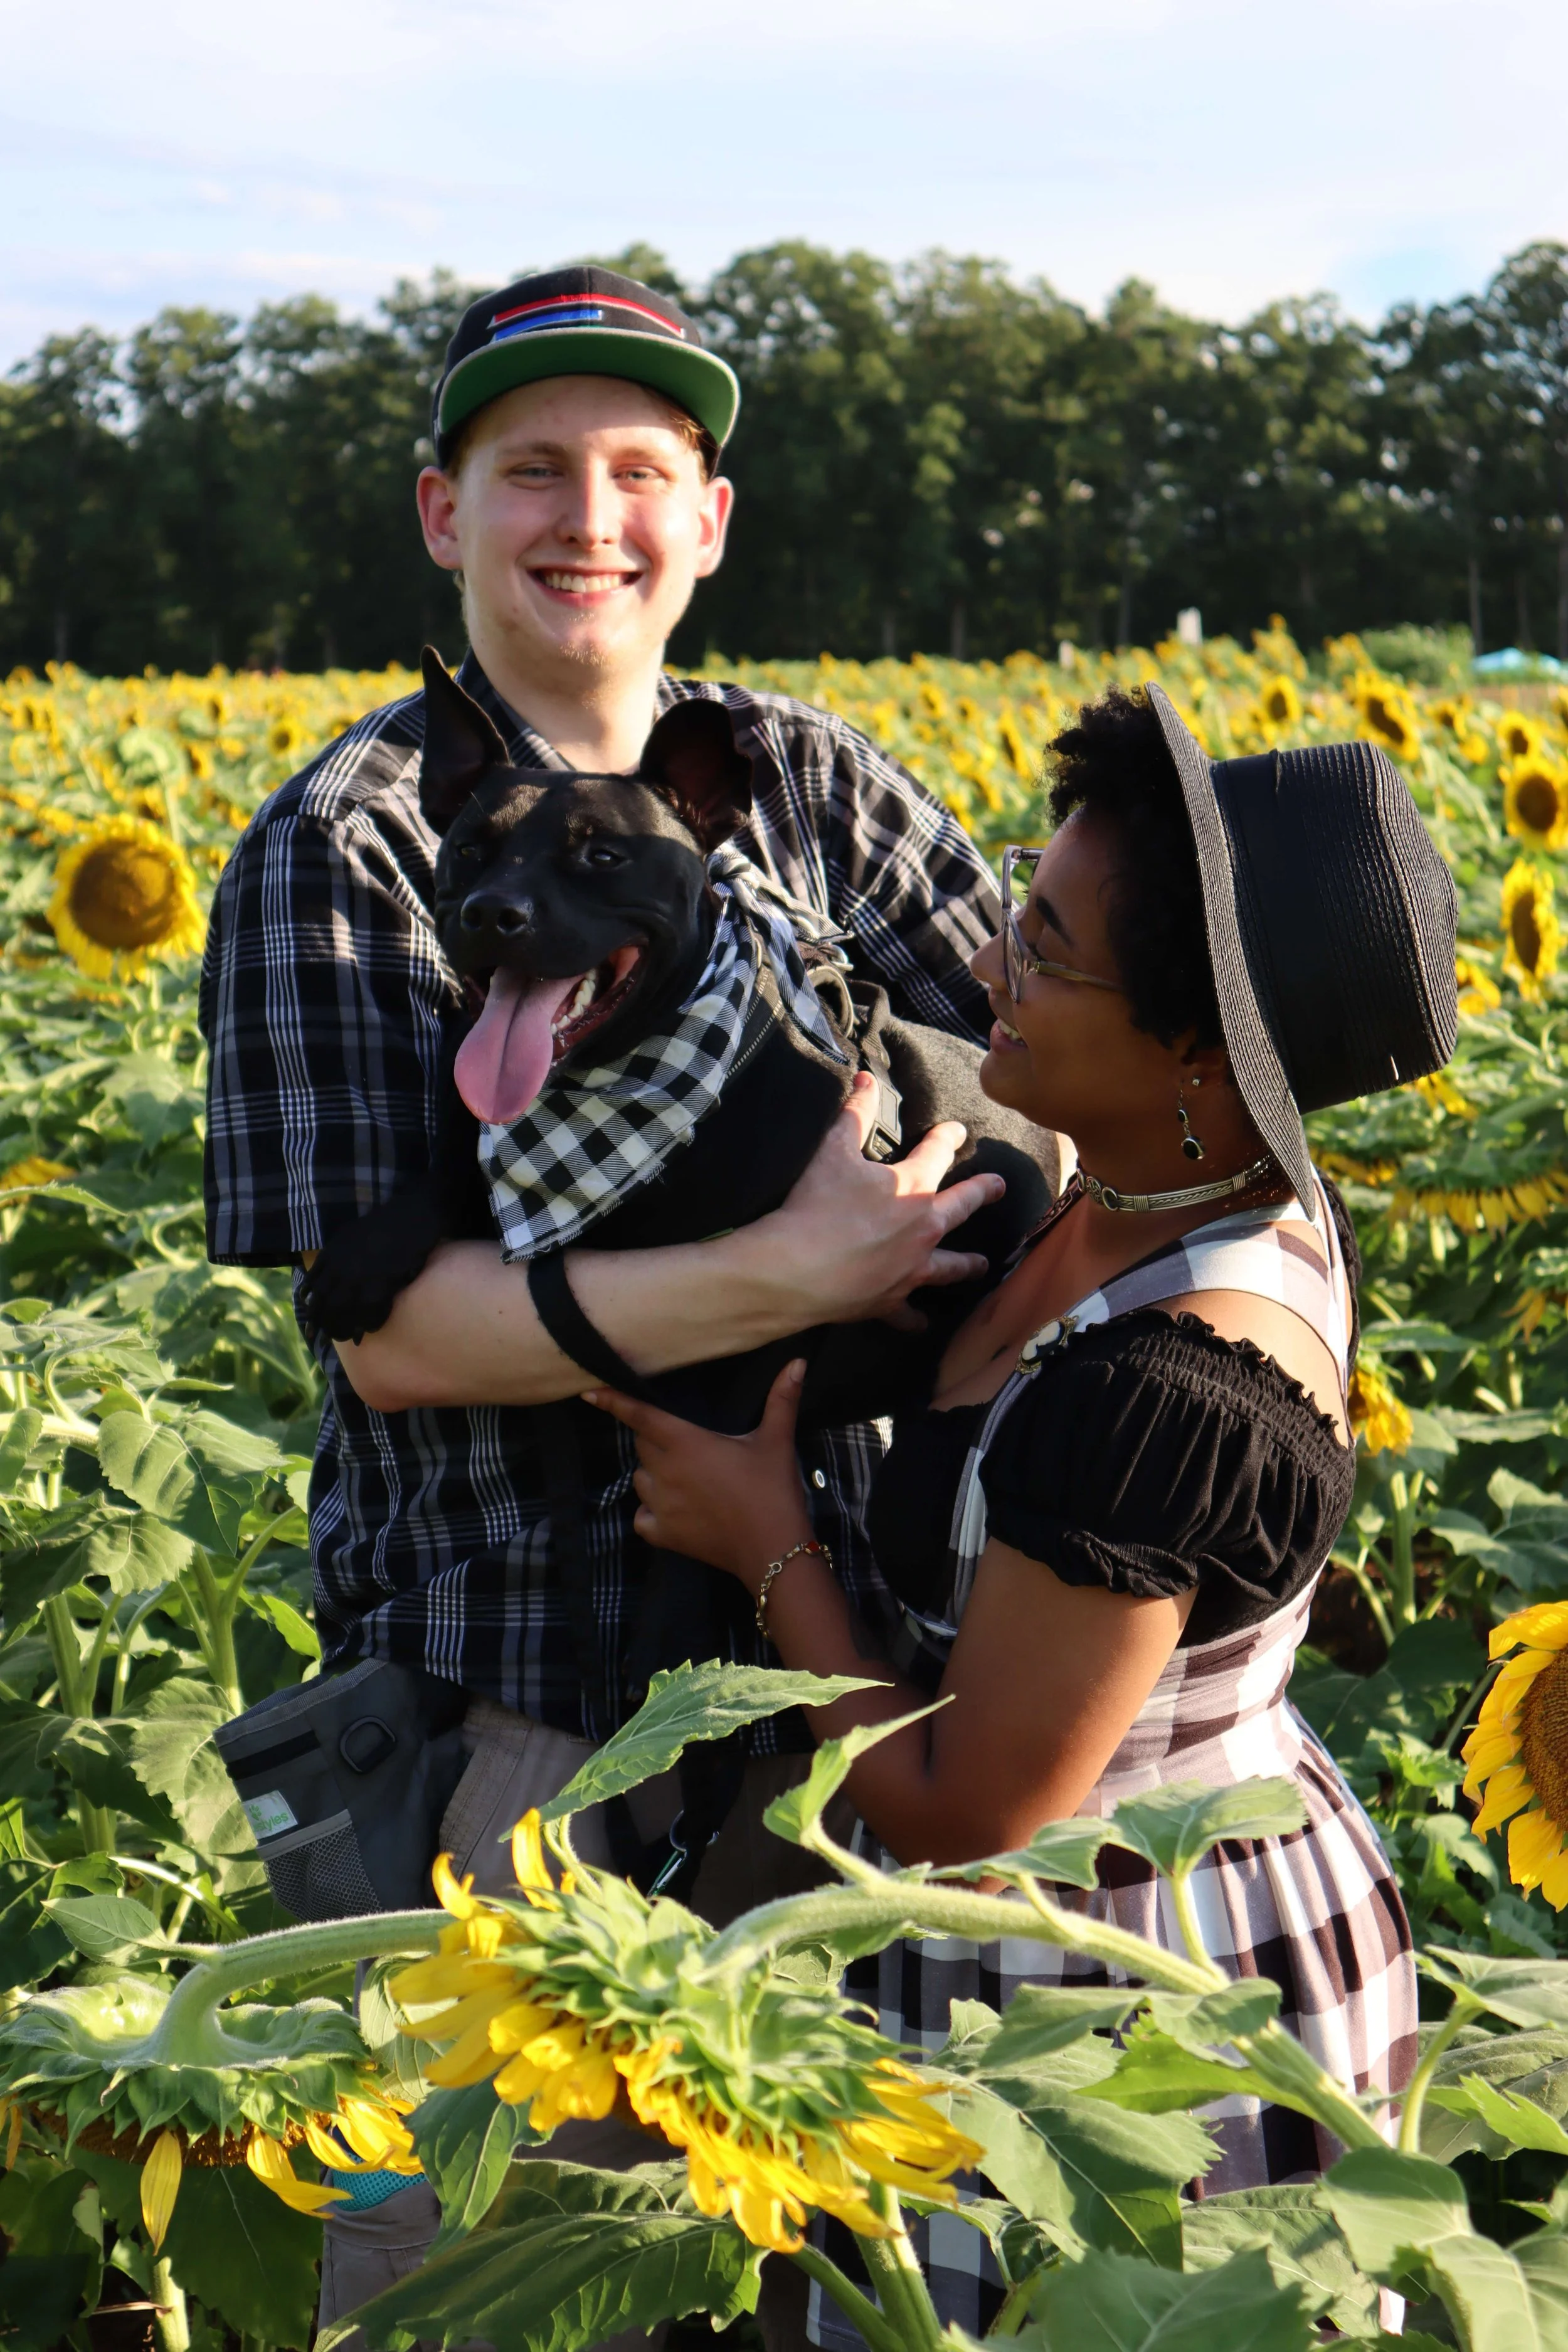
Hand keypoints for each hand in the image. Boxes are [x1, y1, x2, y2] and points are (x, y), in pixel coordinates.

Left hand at [585, 1361, 814, 1589]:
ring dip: (655, 1474)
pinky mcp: (662, 1534)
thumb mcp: (776, 1441)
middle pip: (642, 1446)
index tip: (588, 1392)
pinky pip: (641, 1516)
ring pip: (641, 1479)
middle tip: (687, 1446)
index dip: (614, 1402)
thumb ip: (782, 1400)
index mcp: (686, 1443)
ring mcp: (660, 1505)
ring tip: (686, 1479)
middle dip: (656, 1440)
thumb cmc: (773, 1490)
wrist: (773, 1550)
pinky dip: (650, 1511)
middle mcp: (665, 1471)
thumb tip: (798, 1362)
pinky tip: (672, 1510)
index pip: (641, 1416)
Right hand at [744, 1074, 1003, 1328]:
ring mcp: (910, 1269)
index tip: (957, 1131)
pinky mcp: (890, 1301)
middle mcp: (923, 1229)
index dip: (948, 1137)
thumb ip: (854, 1113)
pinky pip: (909, 1315)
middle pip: (961, 1208)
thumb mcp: (832, 1150)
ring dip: (966, 1265)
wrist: (795, 1270)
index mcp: (912, 1188)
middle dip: (983, 1194)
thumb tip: (865, 1079)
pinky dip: (915, 1320)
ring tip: (980, 1265)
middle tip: (999, 1188)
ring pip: (950, 1267)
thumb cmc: (815, 1207)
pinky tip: (922, 1324)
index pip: (938, 1153)